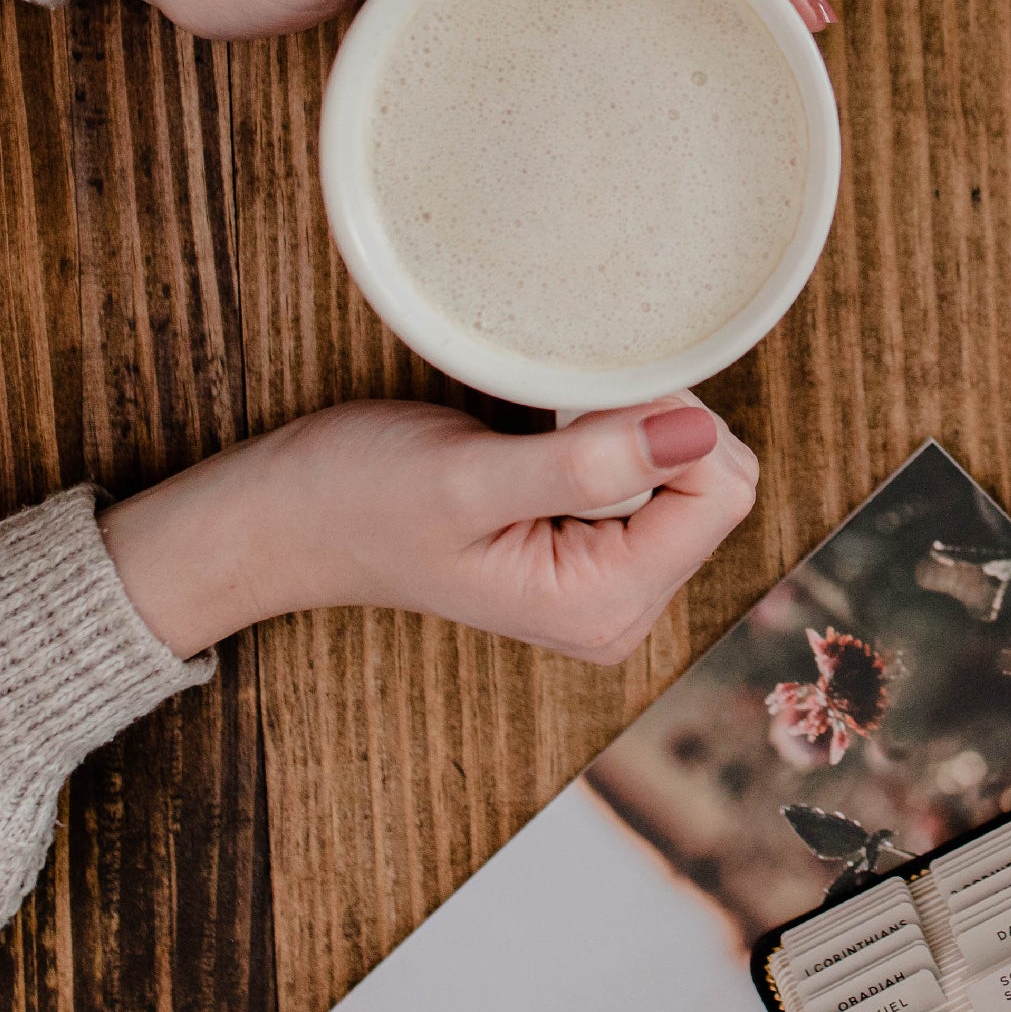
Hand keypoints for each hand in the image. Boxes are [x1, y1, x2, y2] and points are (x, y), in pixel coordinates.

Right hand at [97, 394, 759, 660]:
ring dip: (629, 424)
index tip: (583, 403)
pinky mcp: (595, 542)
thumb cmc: (357, 499)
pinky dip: (612, 431)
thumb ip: (586, 465)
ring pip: (692, 467)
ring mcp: (612, 577)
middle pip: (719, 480)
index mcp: (603, 608)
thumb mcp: (466, 481)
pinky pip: (655, 468)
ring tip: (544, 428)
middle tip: (558, 415)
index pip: (722, 491)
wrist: (288, 516)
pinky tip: (548, 434)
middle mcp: (622, 606)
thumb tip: (698, 432)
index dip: (669, 423)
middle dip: (654, 425)